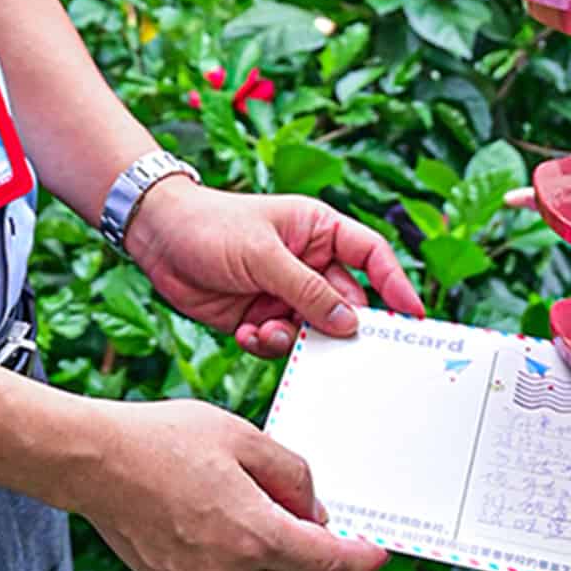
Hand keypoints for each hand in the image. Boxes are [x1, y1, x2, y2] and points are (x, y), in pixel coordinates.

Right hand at [82, 398, 387, 570]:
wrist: (95, 464)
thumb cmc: (165, 441)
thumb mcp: (244, 437)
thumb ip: (293, 475)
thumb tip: (317, 512)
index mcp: (254, 534)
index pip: (329, 563)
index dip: (361, 559)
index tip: (379, 551)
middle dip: (322, 555)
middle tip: (321, 521)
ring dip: (283, 564)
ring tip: (266, 517)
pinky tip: (235, 537)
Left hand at [128, 179, 423, 359]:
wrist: (157, 238)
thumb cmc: (211, 225)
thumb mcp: (263, 254)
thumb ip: (308, 290)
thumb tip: (350, 323)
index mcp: (320, 232)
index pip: (372, 256)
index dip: (396, 284)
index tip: (414, 316)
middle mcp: (309, 264)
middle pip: (347, 304)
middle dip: (338, 327)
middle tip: (331, 345)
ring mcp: (285, 293)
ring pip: (314, 331)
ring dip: (295, 339)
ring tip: (267, 331)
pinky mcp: (261, 317)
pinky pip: (281, 344)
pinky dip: (268, 345)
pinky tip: (247, 334)